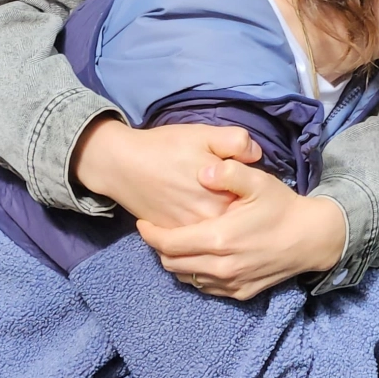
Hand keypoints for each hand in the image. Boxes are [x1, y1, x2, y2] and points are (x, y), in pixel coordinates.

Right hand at [70, 116, 261, 228]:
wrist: (122, 164)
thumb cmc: (165, 147)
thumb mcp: (204, 134)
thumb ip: (237, 142)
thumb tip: (257, 155)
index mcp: (222, 197)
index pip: (252, 204)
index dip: (251, 195)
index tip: (247, 185)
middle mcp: (208, 222)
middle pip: (236, 223)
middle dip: (239, 213)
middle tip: (232, 196)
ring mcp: (190, 233)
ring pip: (216, 236)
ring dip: (221, 226)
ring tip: (215, 206)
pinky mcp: (173, 237)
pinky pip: (195, 243)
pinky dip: (201, 233)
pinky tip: (199, 216)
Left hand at [136, 161, 346, 299]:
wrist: (312, 238)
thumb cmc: (282, 207)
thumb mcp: (258, 181)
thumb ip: (228, 171)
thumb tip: (202, 170)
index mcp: (218, 239)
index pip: (167, 243)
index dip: (150, 233)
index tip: (143, 222)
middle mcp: (220, 266)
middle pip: (171, 263)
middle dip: (158, 247)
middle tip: (158, 230)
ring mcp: (230, 283)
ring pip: (185, 277)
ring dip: (175, 261)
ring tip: (177, 241)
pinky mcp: (239, 292)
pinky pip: (204, 286)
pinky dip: (195, 272)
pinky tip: (200, 256)